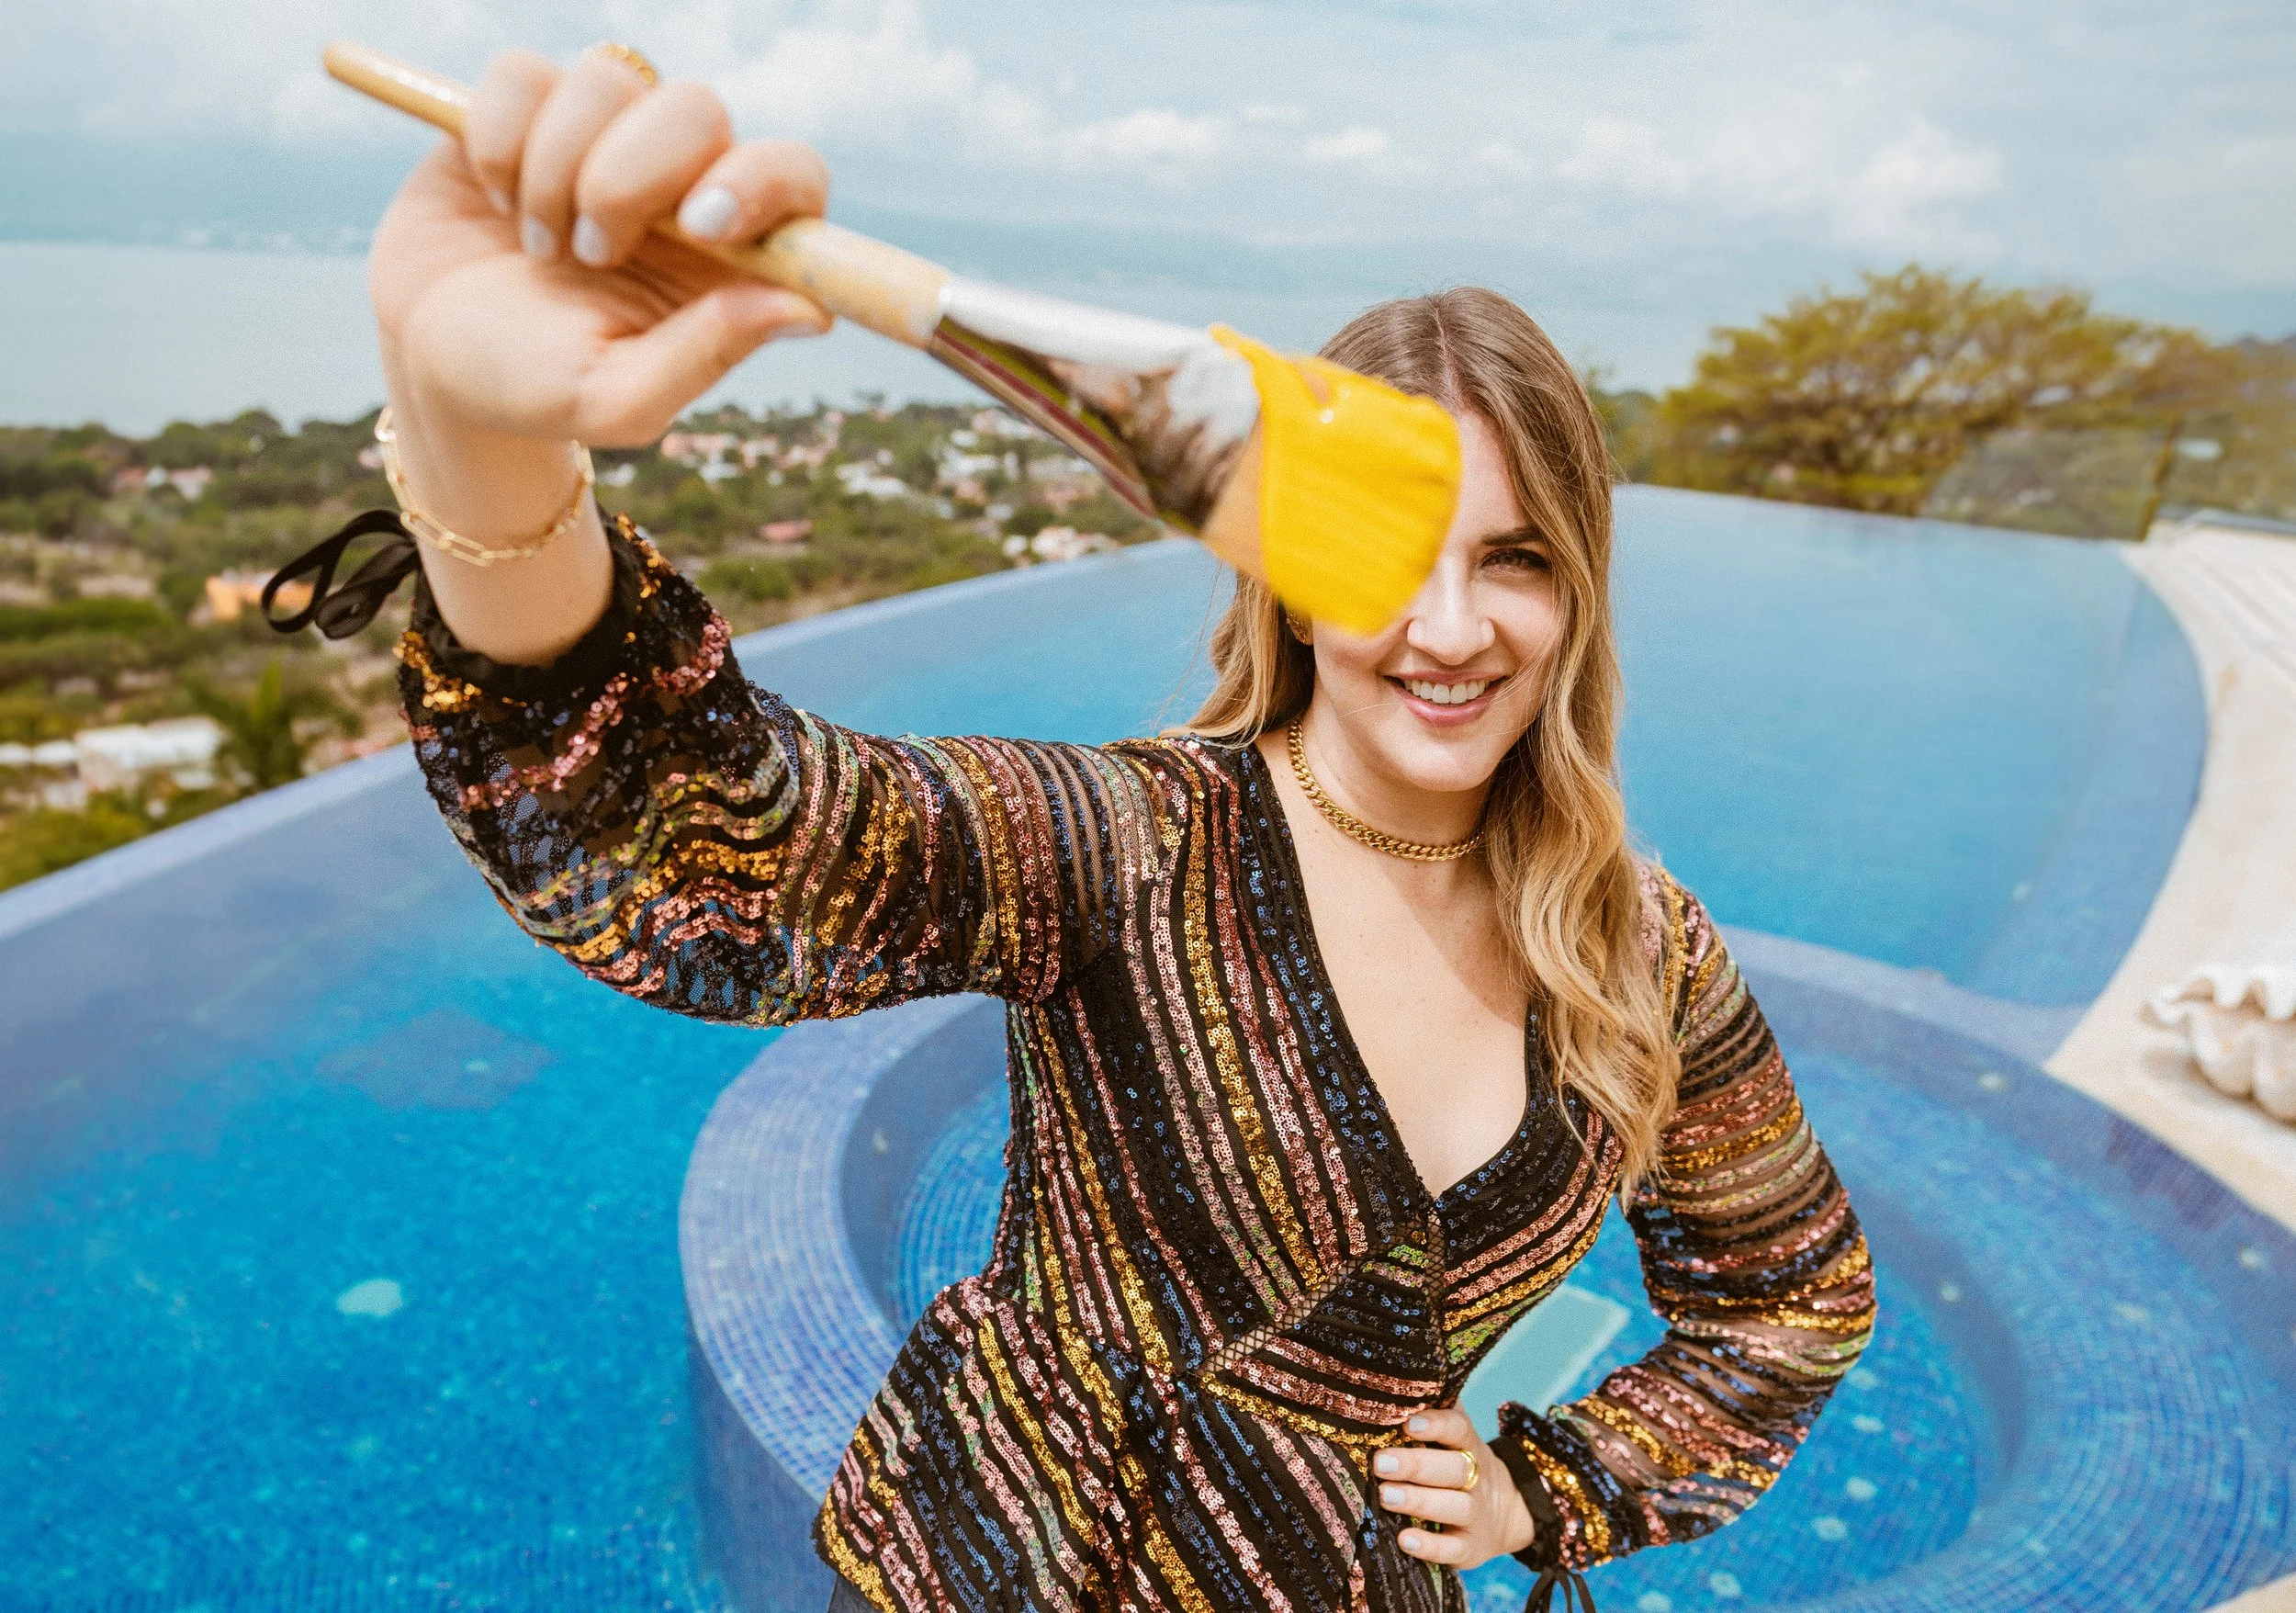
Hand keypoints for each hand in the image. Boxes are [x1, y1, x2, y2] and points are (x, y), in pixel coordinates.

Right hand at [371, 46, 833, 451]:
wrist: (427, 360)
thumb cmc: (535, 389)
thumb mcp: (616, 398)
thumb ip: (709, 351)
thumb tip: (810, 309)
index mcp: (727, 253)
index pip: (791, 177)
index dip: (761, 182)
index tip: (706, 224)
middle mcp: (677, 182)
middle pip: (697, 110)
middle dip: (631, 177)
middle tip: (591, 255)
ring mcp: (603, 135)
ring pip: (608, 83)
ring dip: (556, 169)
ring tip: (538, 246)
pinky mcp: (526, 108)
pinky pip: (523, 75)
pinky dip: (498, 138)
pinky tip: (497, 199)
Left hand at [1374, 1407, 1536, 1571]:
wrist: (1507, 1511)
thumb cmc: (1458, 1462)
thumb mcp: (1455, 1438)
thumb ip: (1431, 1410)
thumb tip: (1391, 1380)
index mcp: (1468, 1445)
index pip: (1458, 1429)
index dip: (1436, 1425)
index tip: (1407, 1424)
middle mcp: (1476, 1478)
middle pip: (1453, 1468)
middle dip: (1416, 1465)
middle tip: (1379, 1462)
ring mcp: (1476, 1514)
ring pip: (1455, 1506)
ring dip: (1419, 1501)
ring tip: (1385, 1496)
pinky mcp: (1469, 1547)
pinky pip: (1453, 1549)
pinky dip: (1430, 1547)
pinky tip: (1404, 1540)